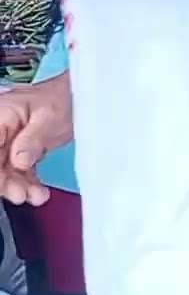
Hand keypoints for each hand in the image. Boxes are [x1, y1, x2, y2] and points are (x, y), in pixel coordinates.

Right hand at [0, 72, 72, 205]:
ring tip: (37, 197)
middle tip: (22, 195)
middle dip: (5, 183)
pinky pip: (18, 171)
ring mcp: (8, 142)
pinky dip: (28, 184)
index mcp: (0, 118)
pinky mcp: (20, 151)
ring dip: (18, 187)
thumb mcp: (49, 117)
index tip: (3, 184)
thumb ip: (32, 139)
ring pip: (5, 170)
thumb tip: (19, 161)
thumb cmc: (61, 100)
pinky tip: (39, 193)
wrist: (76, 98)